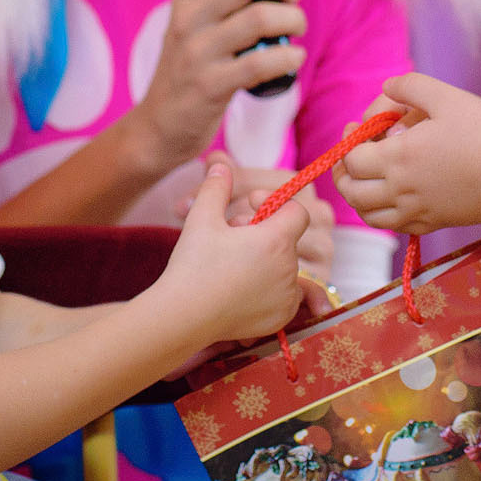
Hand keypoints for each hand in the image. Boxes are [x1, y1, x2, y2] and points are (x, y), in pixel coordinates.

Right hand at [126, 0, 306, 170]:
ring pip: (260, 18)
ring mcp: (198, 53)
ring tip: (297, 28)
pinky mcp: (211, 87)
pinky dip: (288, 56)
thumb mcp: (190, 24)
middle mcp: (188, 20)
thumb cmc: (188, 69)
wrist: (158, 126)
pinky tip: (294, 57)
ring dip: (293, 19)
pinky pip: (261, 63)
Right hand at [155, 158, 307, 346]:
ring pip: (286, 265)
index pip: (298, 211)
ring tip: (233, 264)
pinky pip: (287, 294)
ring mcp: (287, 296)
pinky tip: (242, 286)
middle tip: (232, 239)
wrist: (183, 316)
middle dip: (265, 233)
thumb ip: (217, 186)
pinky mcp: (281, 318)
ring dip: (267, 260)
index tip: (249, 210)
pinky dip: (271, 288)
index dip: (275, 205)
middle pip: (288, 238)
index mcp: (276, 240)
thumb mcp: (202, 217)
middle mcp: (289, 268)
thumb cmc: (193, 264)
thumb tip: (220, 162)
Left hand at [335, 74, 480, 233]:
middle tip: (351, 157)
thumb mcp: (445, 95)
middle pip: (352, 192)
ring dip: (359, 197)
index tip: (356, 130)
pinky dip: (383, 214)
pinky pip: (395, 226)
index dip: (347, 143)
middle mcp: (401, 190)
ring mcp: (417, 211)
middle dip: (343, 174)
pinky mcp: (434, 223)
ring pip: (370, 215)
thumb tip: (386, 86)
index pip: (351, 160)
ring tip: (365, 179)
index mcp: (398, 158)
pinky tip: (392, 197)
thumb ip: (410, 86)